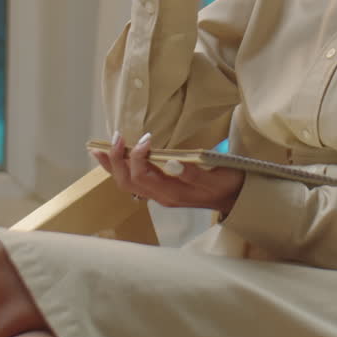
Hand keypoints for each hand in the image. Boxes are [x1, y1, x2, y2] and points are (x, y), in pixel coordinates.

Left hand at [91, 131, 245, 213]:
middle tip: (115, 137)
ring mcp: (160, 195)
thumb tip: (171, 164)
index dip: (137, 156)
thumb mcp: (216, 176)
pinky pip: (134, 182)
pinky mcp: (162, 190)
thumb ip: (193, 172)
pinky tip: (117, 158)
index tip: (146, 138)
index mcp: (172, 193)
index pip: (142, 176)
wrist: (237, 198)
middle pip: (127, 182)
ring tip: (99, 149)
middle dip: (116, 159)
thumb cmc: (228, 183)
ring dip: (113, 166)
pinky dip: (121, 169)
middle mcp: (161, 196)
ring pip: (127, 184)